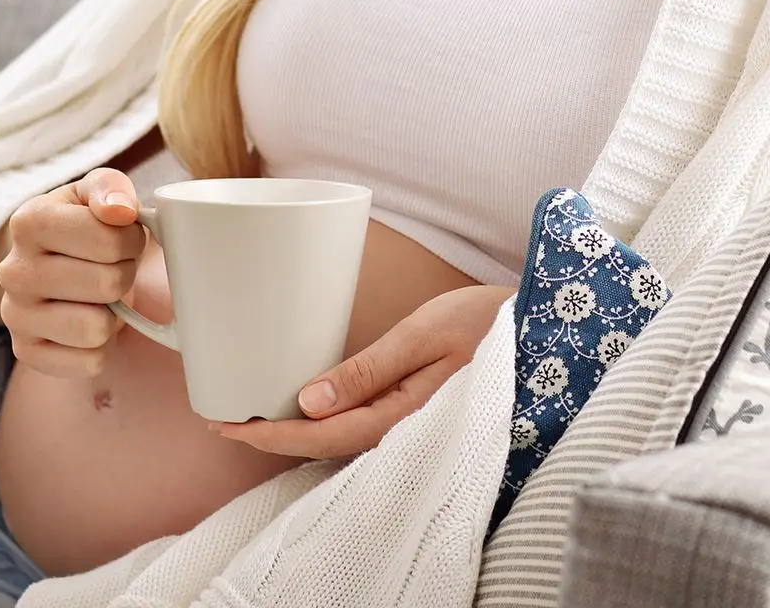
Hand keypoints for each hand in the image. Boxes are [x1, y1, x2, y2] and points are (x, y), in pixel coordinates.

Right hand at [0, 167, 146, 377]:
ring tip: (100, 293)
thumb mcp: (99, 191)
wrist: (60, 262)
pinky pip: (89, 361)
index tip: (125, 236)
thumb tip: (120, 210)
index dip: (132, 239)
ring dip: (114, 312)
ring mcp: (14, 315)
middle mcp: (13, 270)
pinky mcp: (27, 352)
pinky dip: (102, 345)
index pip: (110, 239)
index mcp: (30, 220)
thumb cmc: (86, 223)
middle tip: (114, 266)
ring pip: (97, 327)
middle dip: (125, 273)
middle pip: (108, 283)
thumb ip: (111, 188)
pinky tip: (88, 320)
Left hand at [209, 284, 514, 458]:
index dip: (268, 435)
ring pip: (341, 439)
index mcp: (399, 415)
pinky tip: (311, 407)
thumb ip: (367, 371)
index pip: (317, 437)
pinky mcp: (420, 411)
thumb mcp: (424, 335)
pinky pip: (363, 427)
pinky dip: (326, 422)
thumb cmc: (488, 324)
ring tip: (256, 412)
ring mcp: (412, 424)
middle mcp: (402, 430)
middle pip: (322, 445)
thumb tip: (307, 402)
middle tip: (224, 418)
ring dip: (296, 431)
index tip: (224, 423)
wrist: (545, 330)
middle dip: (272, 437)